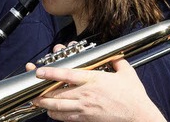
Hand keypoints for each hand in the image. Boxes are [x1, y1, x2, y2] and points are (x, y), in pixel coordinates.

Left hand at [33, 58, 165, 121]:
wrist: (138, 117)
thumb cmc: (133, 96)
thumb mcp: (126, 72)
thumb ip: (116, 61)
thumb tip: (114, 54)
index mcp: (93, 80)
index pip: (67, 75)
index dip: (50, 73)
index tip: (38, 71)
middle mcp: (86, 94)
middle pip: (56, 93)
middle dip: (41, 92)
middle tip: (31, 90)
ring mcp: (85, 108)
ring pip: (58, 107)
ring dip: (45, 104)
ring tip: (36, 101)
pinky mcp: (86, 119)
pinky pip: (66, 118)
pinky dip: (56, 115)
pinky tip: (51, 112)